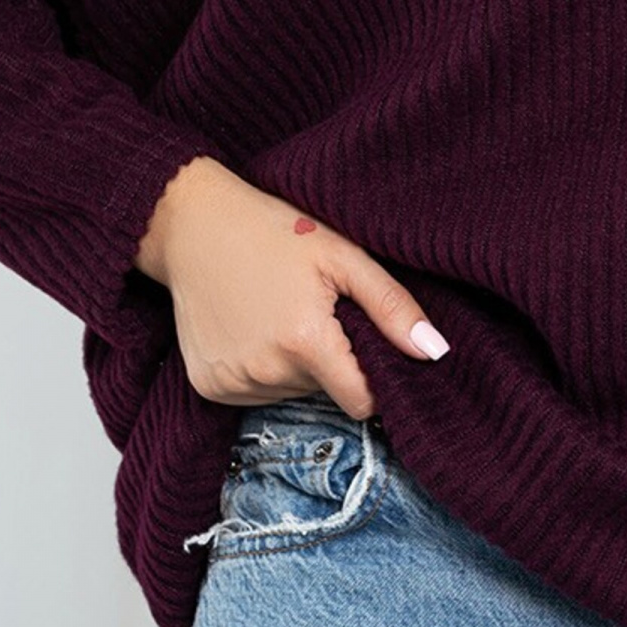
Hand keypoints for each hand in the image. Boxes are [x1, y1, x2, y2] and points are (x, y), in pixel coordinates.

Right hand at [133, 155, 450, 421]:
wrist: (191, 224)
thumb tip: (434, 352)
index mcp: (304, 342)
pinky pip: (253, 393)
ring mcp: (232, 382)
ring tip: (277, 313)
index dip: (371, 380)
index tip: (363, 347)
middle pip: (324, 394)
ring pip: (289, 393)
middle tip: (311, 310)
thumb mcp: (340, 255)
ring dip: (293, 364)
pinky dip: (260, 368)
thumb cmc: (273, 231)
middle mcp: (265, 371)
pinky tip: (250, 327)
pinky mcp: (207, 386)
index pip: (361, 402)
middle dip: (328, 361)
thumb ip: (391, 306)